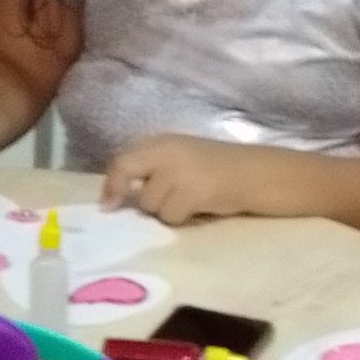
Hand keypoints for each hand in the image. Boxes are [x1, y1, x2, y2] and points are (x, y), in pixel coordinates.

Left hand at [102, 134, 246, 226]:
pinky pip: (170, 216)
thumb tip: (116, 197)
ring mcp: (179, 170)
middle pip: (127, 173)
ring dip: (163, 209)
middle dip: (129, 195)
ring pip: (149, 204)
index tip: (107, 205)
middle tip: (138, 205)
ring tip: (187, 200)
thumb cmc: (215, 170)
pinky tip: (198, 207)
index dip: (111, 183)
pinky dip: (181, 218)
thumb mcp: (179, 158)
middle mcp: (166, 150)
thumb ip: (150, 169)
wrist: (253, 174)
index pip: (123, 159)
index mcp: (161, 141)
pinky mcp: (192, 192)